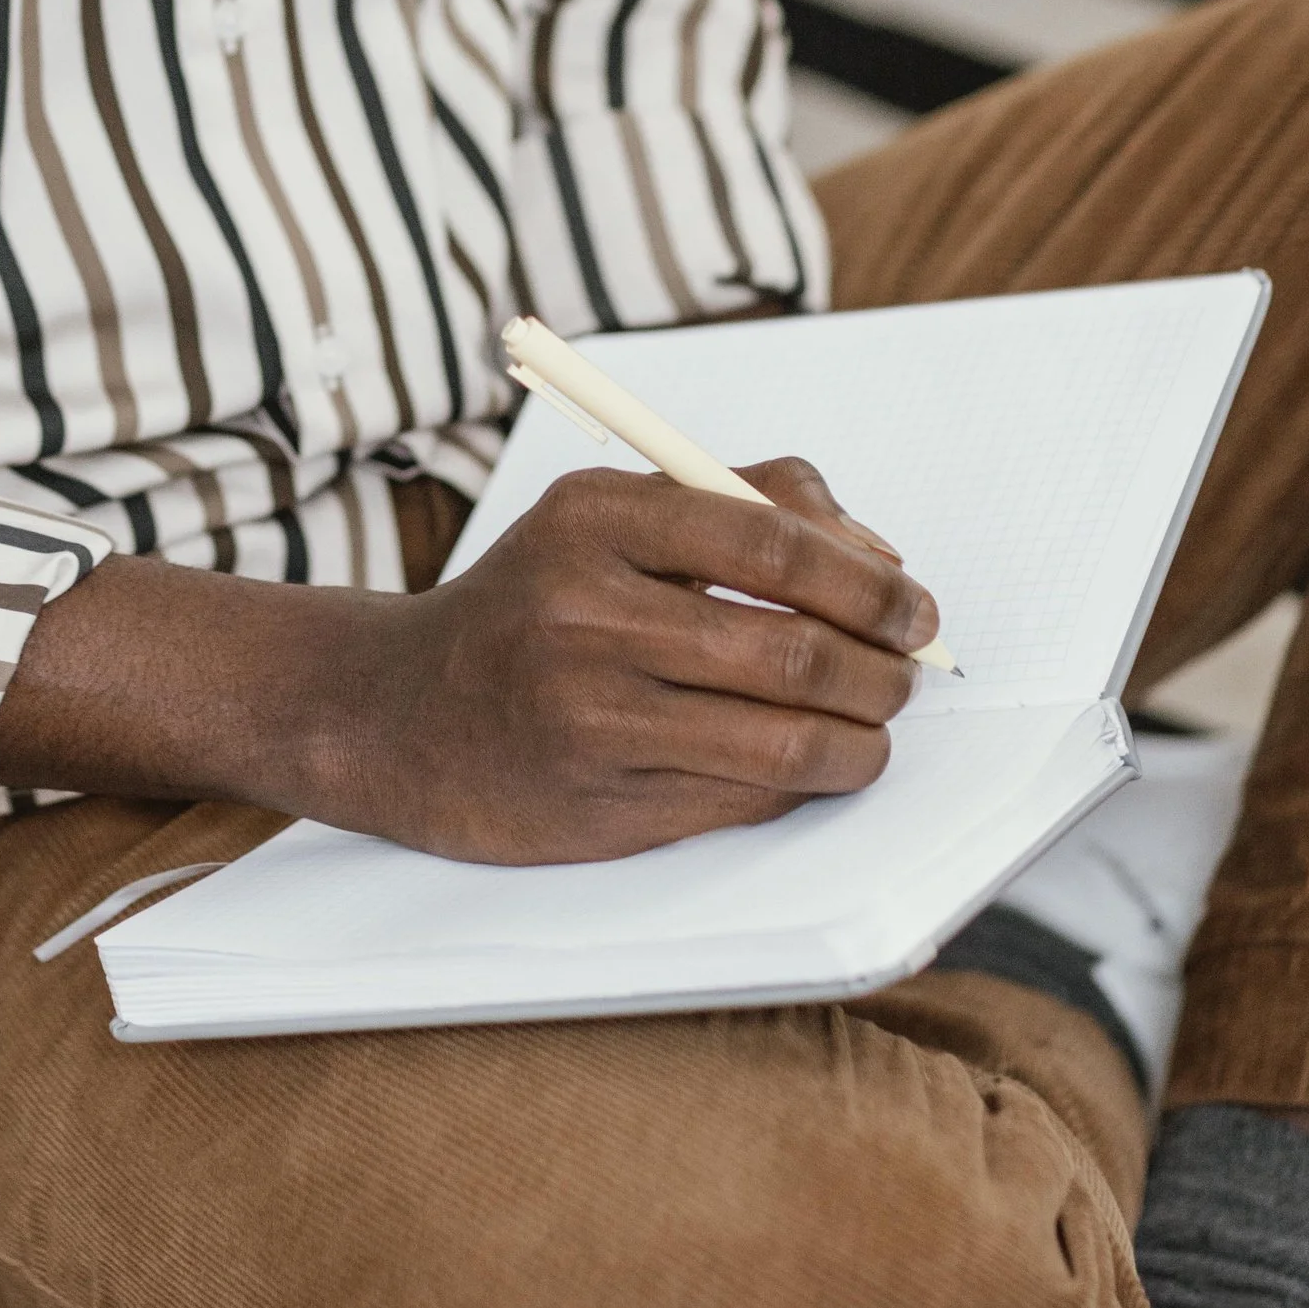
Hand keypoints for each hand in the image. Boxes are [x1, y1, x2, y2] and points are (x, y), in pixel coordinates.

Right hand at [0, 456, 939, 865]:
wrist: (397, 716)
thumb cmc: (531, 605)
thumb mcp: (608, 517)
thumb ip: (741, 503)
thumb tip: (877, 555)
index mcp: (594, 518)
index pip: (769, 539)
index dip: (865, 578)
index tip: (911, 601)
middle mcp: (585, 612)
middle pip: (791, 649)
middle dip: (879, 668)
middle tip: (908, 670)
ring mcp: (591, 716)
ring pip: (782, 740)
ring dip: (858, 740)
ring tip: (871, 727)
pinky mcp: (602, 805)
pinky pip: (744, 798)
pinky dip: (801, 784)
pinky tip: (807, 766)